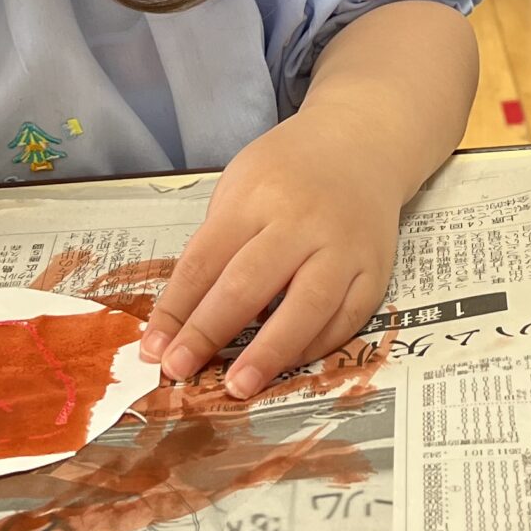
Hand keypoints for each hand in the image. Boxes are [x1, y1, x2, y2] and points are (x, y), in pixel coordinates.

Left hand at [139, 113, 397, 397]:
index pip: (206, 261)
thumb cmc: (289, 170)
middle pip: (249, 285)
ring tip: (238, 386)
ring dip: (268, 353)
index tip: (154, 349)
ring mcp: (344, 249)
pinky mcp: (376, 271)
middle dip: (209, 333)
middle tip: (180, 370)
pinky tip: (285, 365)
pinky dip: (313, 347)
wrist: (363, 145)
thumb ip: (218, 244)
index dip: (176, 309)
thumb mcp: (241, 186)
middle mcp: (302, 222)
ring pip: (305, 308)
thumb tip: (187, 320)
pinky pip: (345, 320)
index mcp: (257, 197)